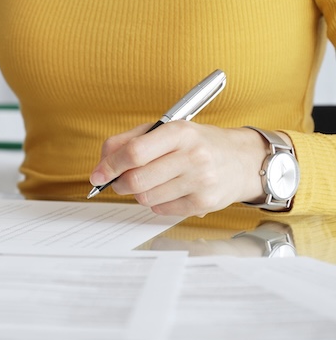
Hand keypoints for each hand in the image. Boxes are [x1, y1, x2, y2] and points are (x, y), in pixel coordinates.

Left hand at [88, 121, 267, 216]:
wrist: (243, 160)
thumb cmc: (198, 143)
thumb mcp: (166, 130)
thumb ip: (129, 140)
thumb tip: (102, 162)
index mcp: (179, 132)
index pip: (134, 152)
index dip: (109, 166)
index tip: (97, 175)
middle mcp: (193, 155)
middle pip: (137, 179)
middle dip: (119, 183)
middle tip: (119, 182)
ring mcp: (201, 180)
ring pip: (147, 198)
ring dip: (138, 194)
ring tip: (149, 183)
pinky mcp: (205, 202)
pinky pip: (162, 210)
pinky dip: (156, 203)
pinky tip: (167, 191)